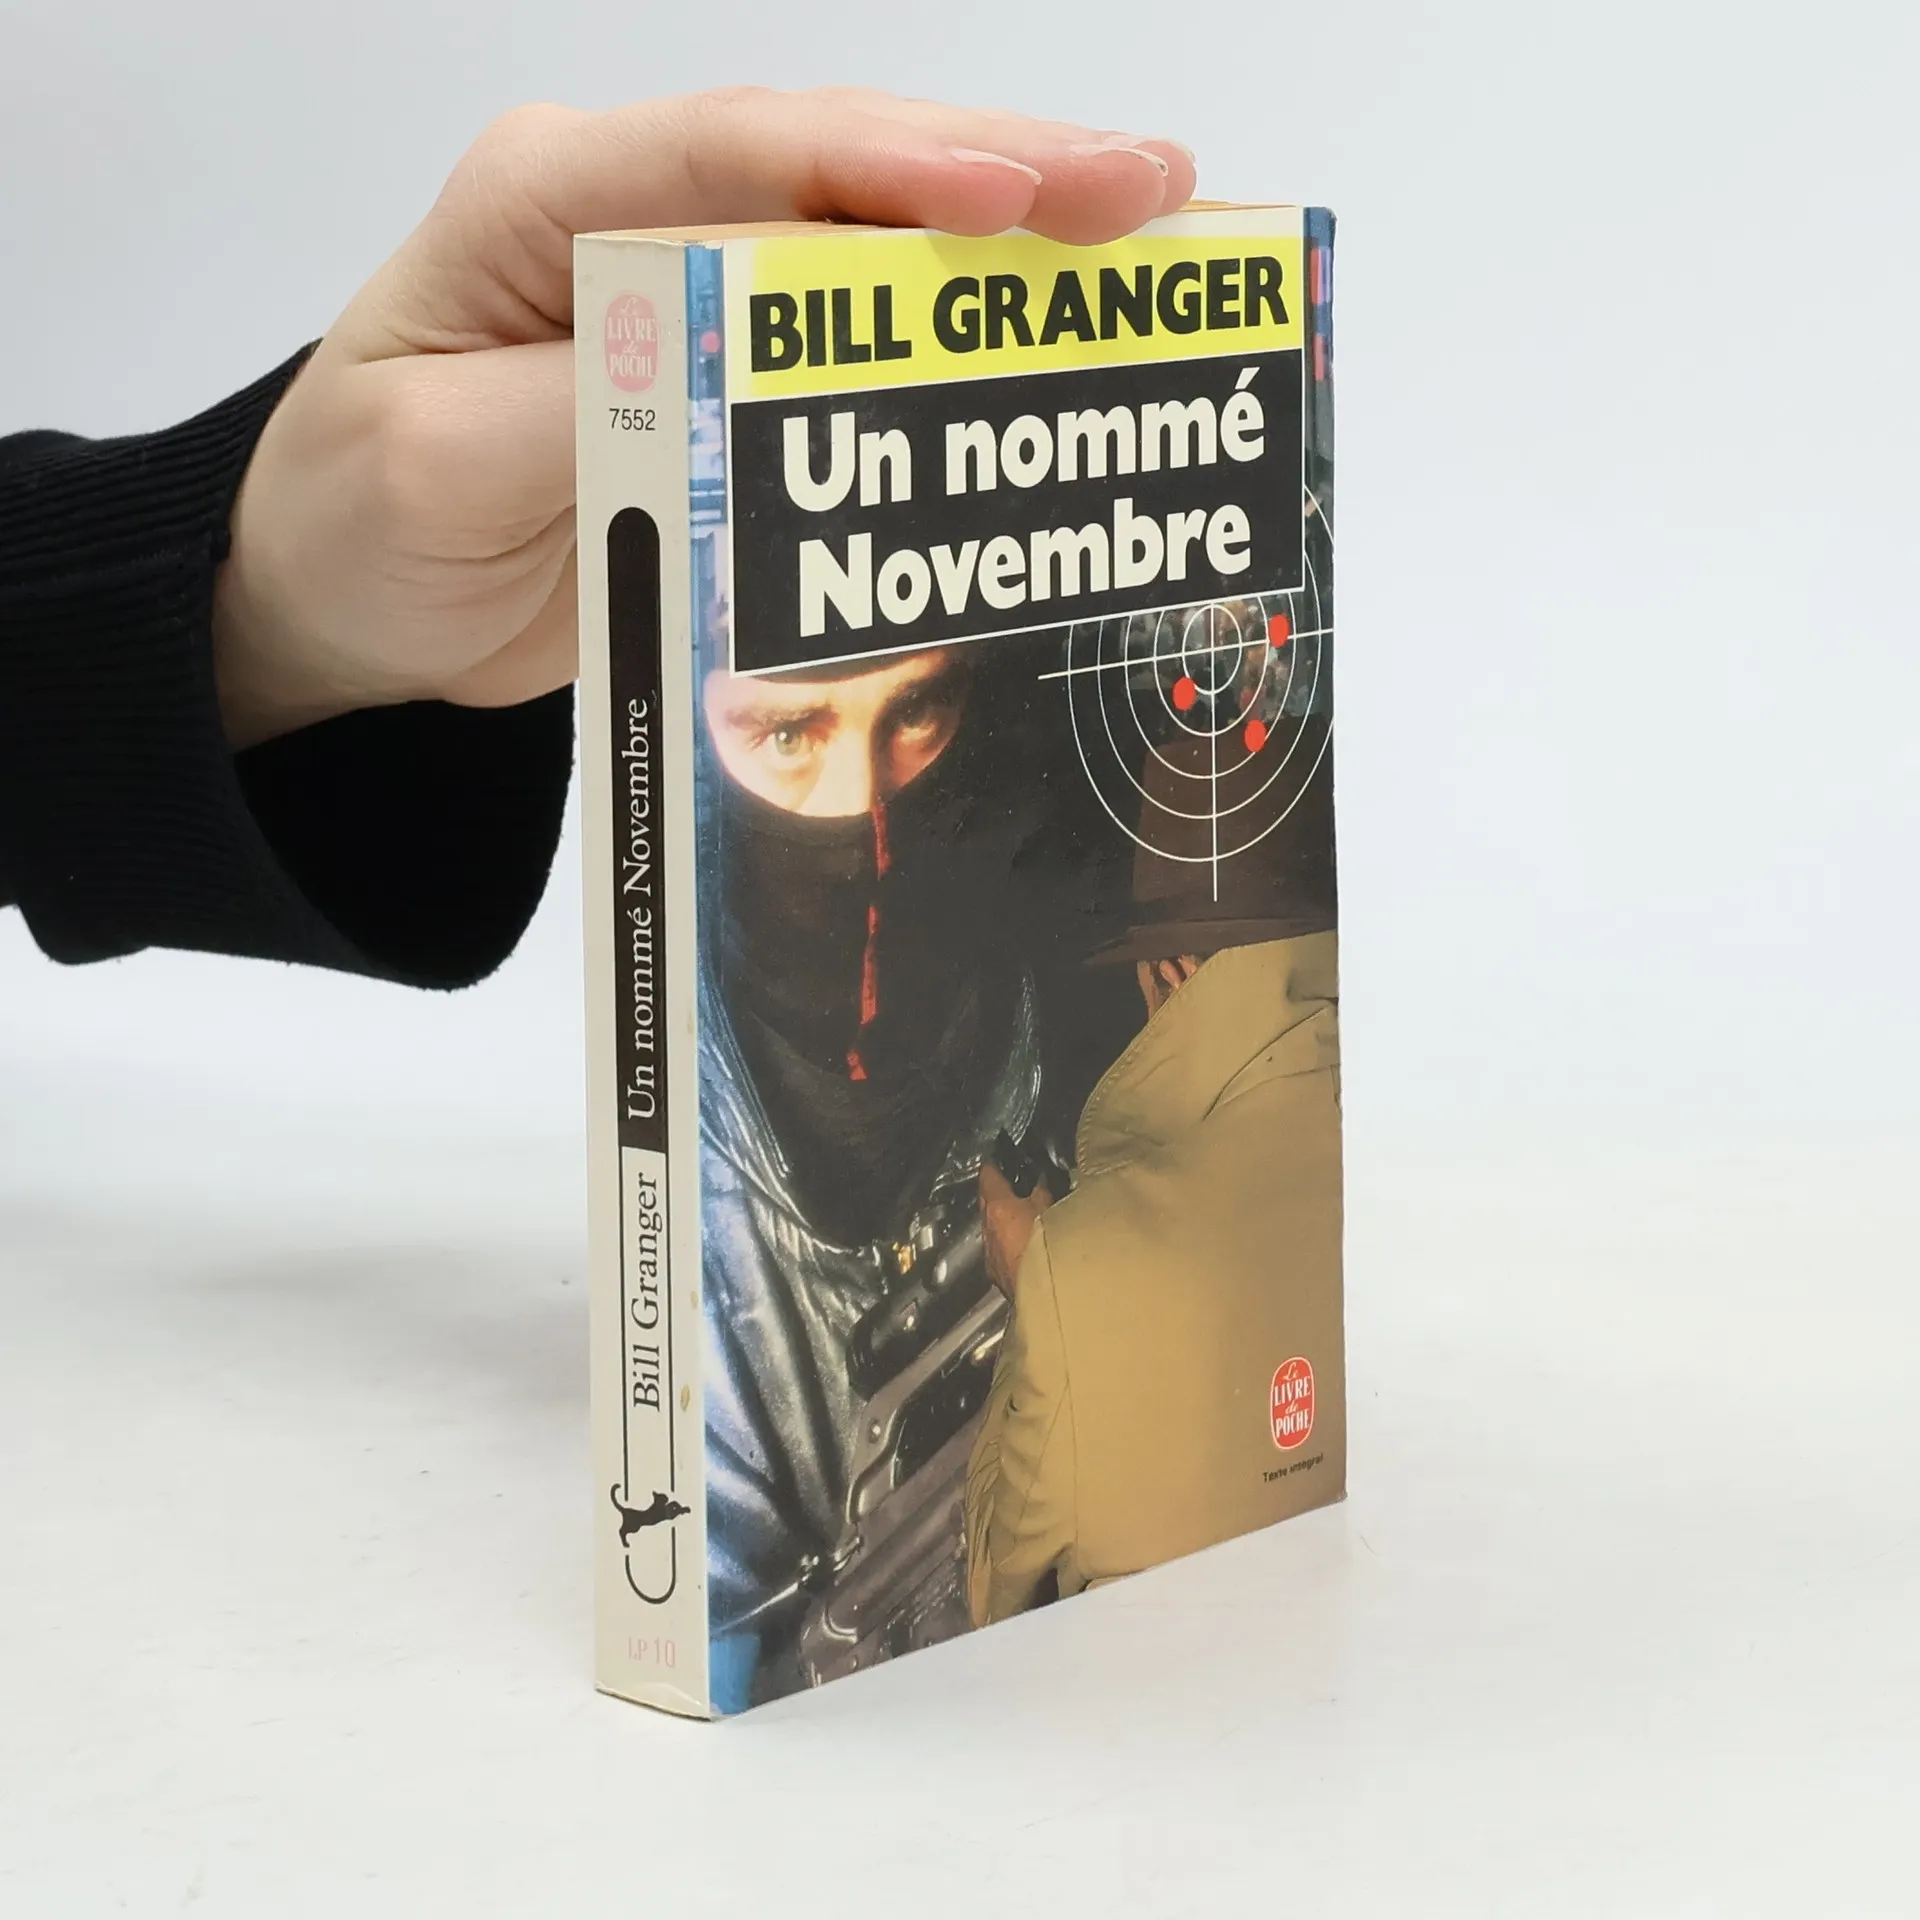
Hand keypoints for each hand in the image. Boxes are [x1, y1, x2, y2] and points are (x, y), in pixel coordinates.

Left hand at [211, 89, 1196, 747]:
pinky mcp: (730, 383)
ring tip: (1152, 247)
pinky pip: (860, 352)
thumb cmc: (360, 519)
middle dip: (1003, 177)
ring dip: (1009, 252)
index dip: (889, 168)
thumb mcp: (438, 466)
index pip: (739, 153)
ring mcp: (692, 296)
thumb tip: (733, 364)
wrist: (345, 598)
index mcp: (548, 200)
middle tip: (1157, 193)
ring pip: (869, 246)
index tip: (1017, 196)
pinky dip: (959, 348)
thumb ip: (583, 404)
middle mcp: (636, 221)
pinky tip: (1050, 349)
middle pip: (836, 172)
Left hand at [979, 1159, 1056, 1298]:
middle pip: (986, 1203)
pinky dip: (1007, 1244)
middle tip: (1010, 1185)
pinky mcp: (997, 1275)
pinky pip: (998, 1251)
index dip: (993, 1167)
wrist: (1046, 1293)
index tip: (996, 1160)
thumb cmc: (1049, 1249)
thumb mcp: (1052, 1211)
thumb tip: (1039, 1183)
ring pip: (991, 1229)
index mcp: (998, 1209)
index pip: (988, 1178)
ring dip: (1002, 1222)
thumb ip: (1042, 1193)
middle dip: (996, 1194)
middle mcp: (987, 1231)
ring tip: (1021, 1216)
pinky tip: (1022, 1246)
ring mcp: (990, 1255)